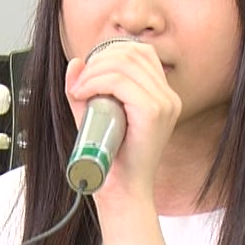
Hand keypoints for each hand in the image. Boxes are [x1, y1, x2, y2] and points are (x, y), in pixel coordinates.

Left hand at [65, 40, 181, 208]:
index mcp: (163, 96)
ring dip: (94, 71)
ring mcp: (165, 103)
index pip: (141, 52)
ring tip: (79, 89)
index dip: (111, 52)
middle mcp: (169, 97)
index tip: (89, 71)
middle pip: (132, 53)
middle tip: (79, 82)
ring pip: (124, 64)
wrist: (123, 191)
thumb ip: (85, 89)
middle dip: (99, 60)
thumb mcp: (96, 116)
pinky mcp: (153, 112)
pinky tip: (82, 93)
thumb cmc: (113, 159)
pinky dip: (95, 82)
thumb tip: (75, 62)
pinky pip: (120, 82)